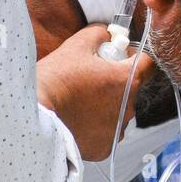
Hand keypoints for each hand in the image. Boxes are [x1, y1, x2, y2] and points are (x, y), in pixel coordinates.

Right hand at [36, 23, 155, 160]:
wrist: (34, 115)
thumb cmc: (55, 80)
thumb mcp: (76, 46)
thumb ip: (98, 34)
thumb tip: (106, 33)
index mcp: (127, 80)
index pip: (147, 63)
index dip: (132, 56)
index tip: (117, 55)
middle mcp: (128, 107)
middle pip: (130, 89)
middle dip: (113, 82)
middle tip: (89, 78)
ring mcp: (118, 130)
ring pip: (118, 112)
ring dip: (105, 105)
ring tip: (79, 101)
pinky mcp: (105, 148)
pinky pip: (106, 133)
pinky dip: (95, 127)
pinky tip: (77, 119)